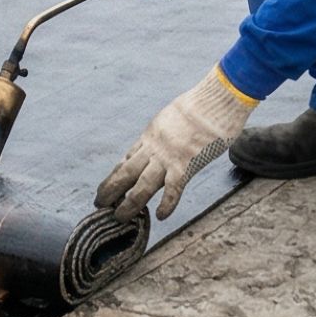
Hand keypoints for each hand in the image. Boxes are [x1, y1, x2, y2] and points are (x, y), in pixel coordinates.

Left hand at [95, 68, 257, 221]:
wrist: (216, 98)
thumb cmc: (202, 104)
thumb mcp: (175, 115)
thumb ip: (168, 131)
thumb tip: (171, 138)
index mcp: (151, 135)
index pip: (127, 159)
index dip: (114, 176)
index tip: (105, 188)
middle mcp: (154, 147)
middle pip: (126, 172)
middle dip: (111, 190)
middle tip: (99, 205)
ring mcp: (168, 157)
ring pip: (142, 184)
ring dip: (129, 203)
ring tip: (119, 218)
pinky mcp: (186, 164)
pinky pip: (173, 189)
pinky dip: (167, 203)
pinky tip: (161, 215)